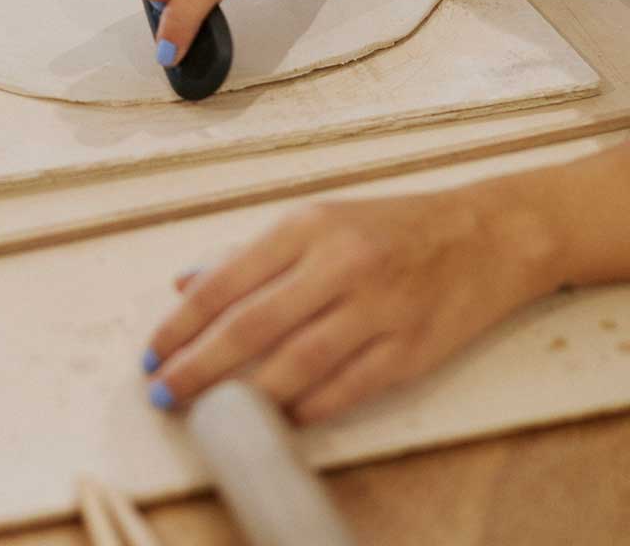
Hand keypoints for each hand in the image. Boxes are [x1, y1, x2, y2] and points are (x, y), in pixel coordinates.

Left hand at [144, 186, 557, 422]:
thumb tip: (186, 285)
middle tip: (166, 393)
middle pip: (252, 326)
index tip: (153, 352)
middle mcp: (340, 264)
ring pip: (296, 364)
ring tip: (213, 414)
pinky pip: (346, 389)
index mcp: (307, 225)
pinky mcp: (410, 350)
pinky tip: (280, 417)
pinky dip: (307, 408)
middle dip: (200, 366)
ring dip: (247, 397)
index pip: (227, 281)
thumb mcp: (317, 220)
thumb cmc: (389, 227)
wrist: (483, 235)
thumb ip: (251, 254)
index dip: (183, 323)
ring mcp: (377, 309)